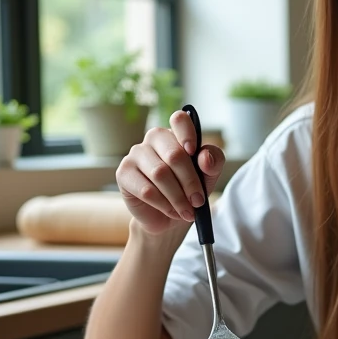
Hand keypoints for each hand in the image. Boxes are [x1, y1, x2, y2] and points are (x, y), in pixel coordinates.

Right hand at [116, 109, 224, 235]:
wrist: (168, 218)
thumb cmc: (188, 190)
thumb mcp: (208, 176)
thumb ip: (213, 162)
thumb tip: (204, 157)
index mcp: (175, 134)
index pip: (180, 120)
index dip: (188, 134)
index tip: (194, 153)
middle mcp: (154, 139)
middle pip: (174, 154)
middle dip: (190, 182)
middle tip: (198, 201)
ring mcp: (136, 153)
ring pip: (160, 174)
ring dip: (178, 197)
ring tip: (187, 211)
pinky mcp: (123, 173)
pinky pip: (146, 190)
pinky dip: (163, 204)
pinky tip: (171, 211)